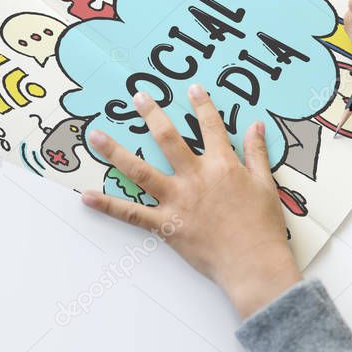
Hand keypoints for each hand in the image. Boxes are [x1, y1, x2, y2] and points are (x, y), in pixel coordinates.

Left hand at [81, 85, 302, 318]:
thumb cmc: (263, 226)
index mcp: (223, 166)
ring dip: (116, 152)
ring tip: (96, 136)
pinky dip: (108, 205)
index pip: (211, 127)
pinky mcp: (166, 225)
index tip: (192, 88)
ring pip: (140, 171)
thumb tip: (256, 126)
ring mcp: (177, 200)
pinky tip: (87, 196)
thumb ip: (257, 153)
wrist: (253, 263)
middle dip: (151, 115)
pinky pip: (131, 213)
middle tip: (137, 97)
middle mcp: (195, 177)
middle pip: (168, 139)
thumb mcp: (265, 185)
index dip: (202, 105)